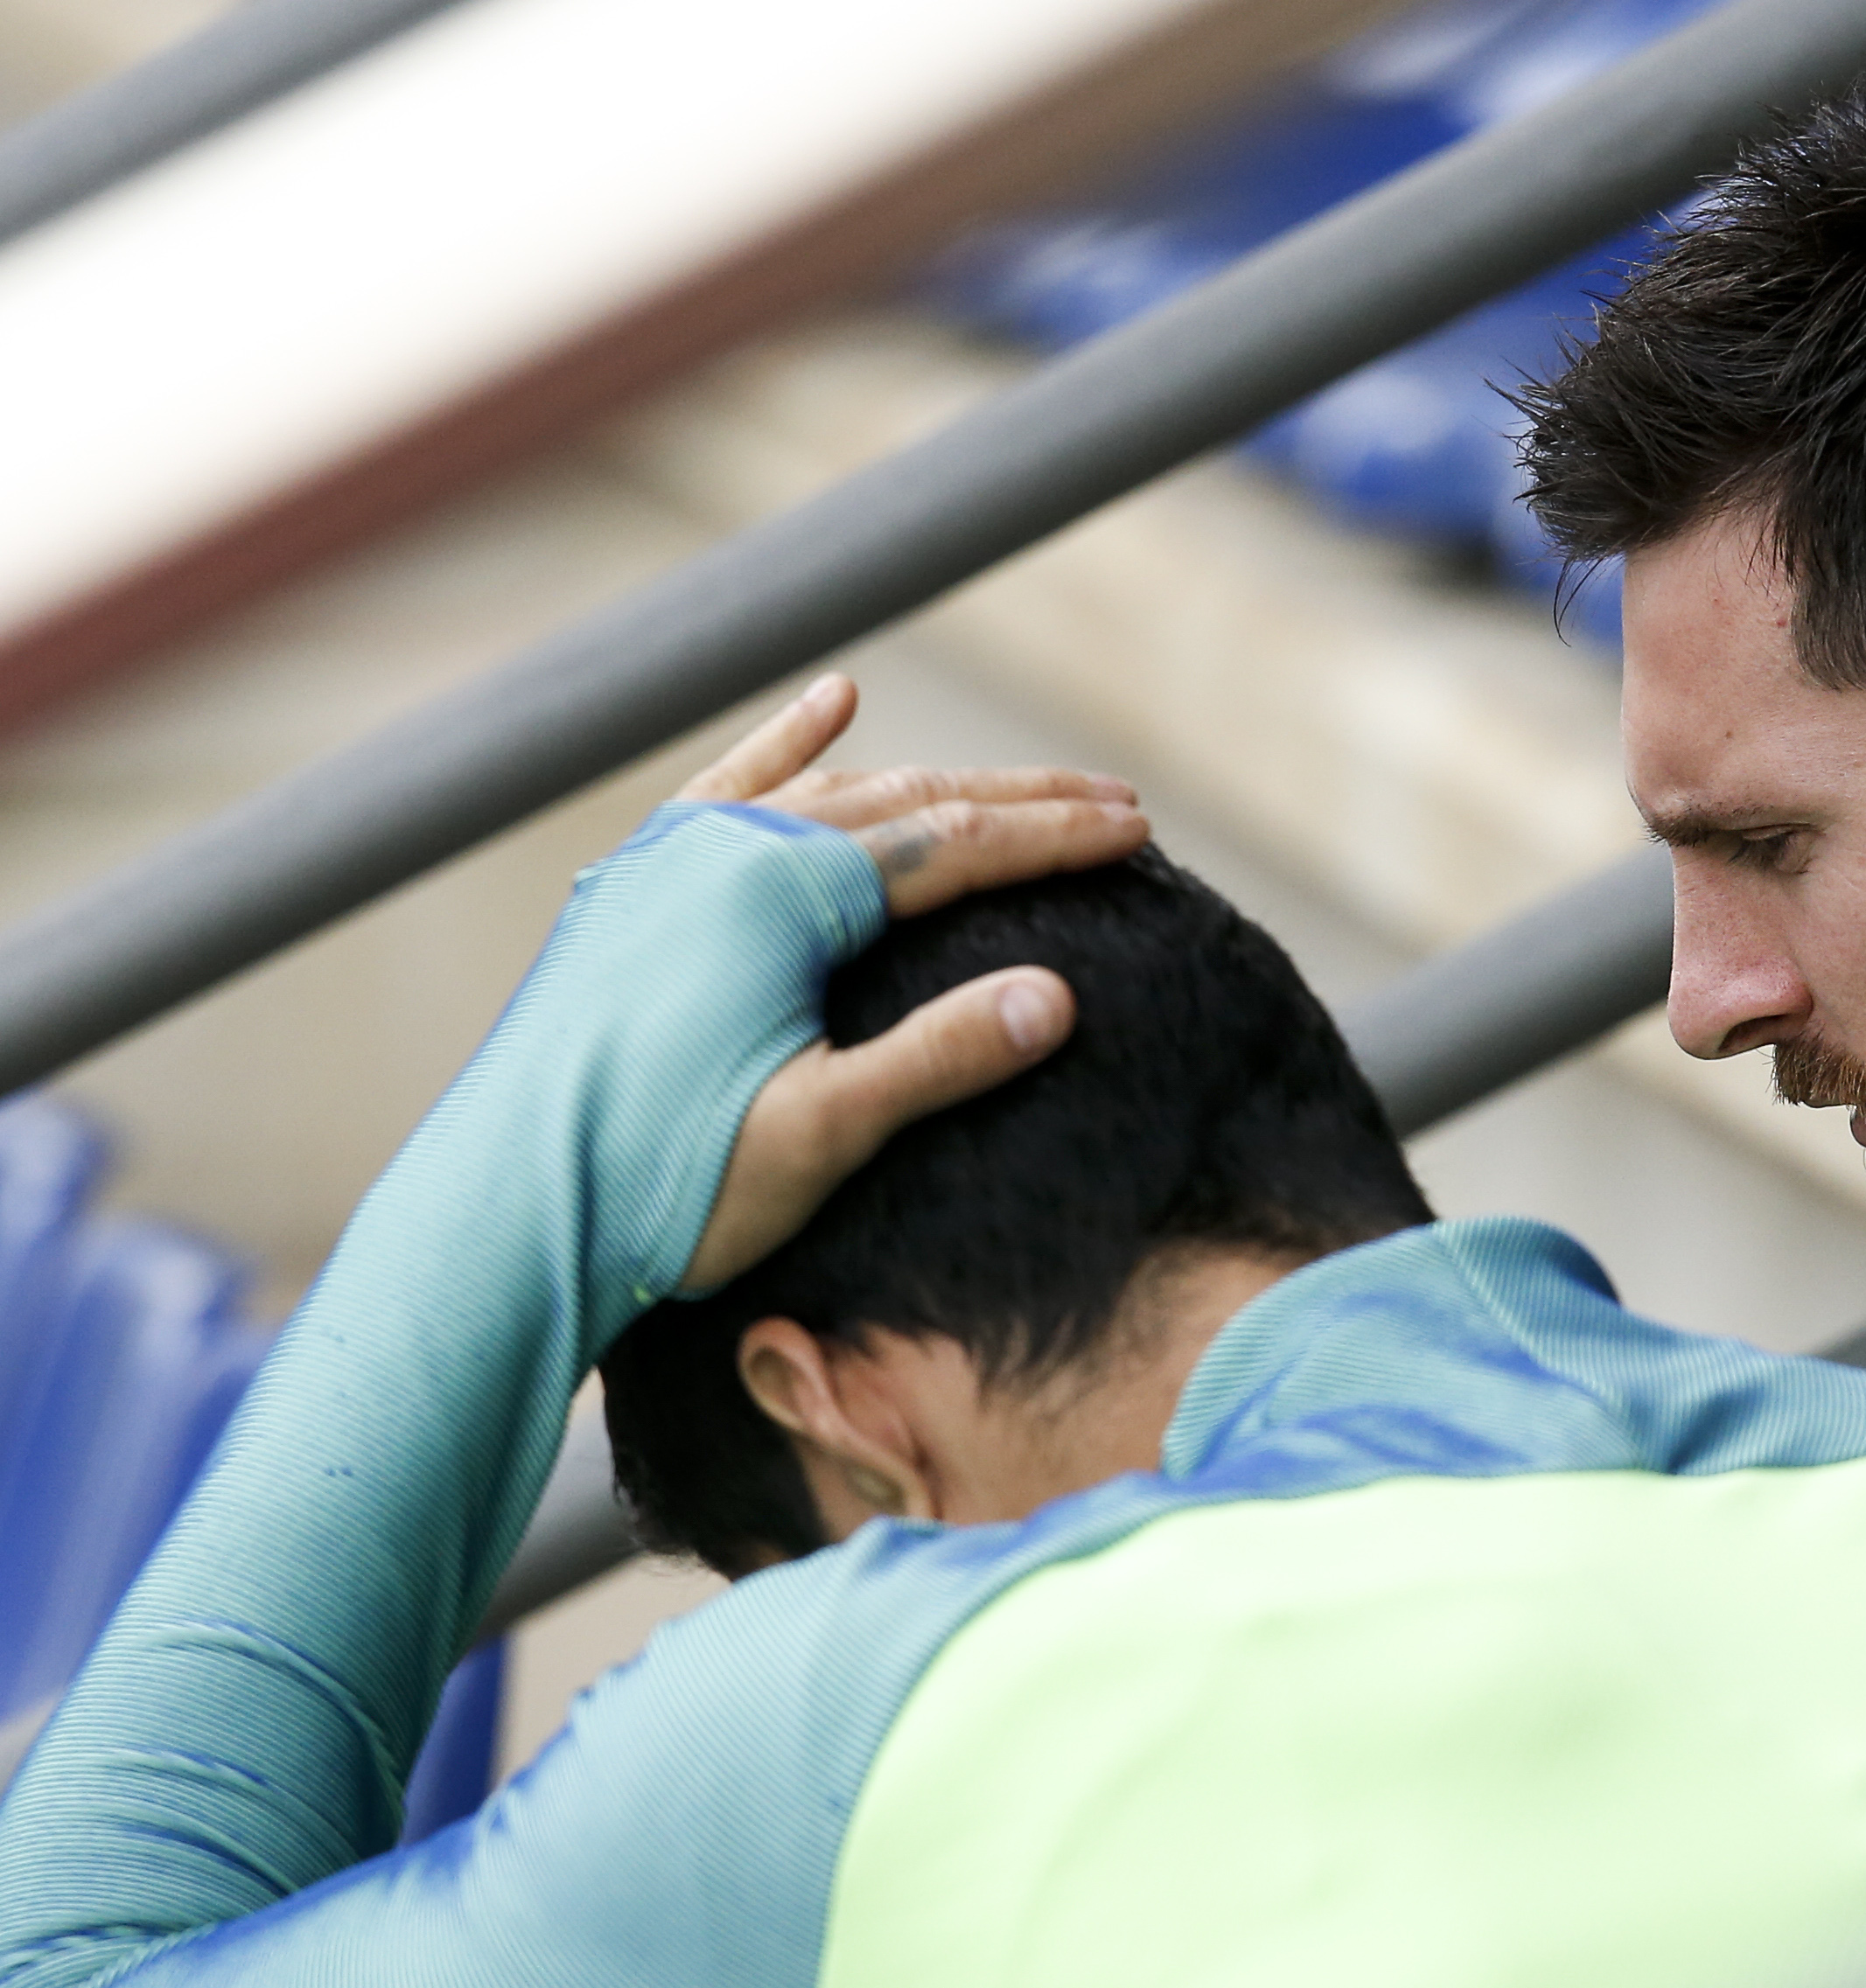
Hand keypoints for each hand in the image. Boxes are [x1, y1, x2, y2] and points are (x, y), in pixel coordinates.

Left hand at [676, 676, 1148, 1288]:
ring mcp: (674, 860)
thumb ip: (939, 1057)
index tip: (1137, 832)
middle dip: (1019, 802)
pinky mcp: (638, 887)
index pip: (953, 843)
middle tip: (1115, 804)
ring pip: (831, 792)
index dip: (1055, 837)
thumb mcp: (822, 1133)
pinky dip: (789, 740)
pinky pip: (729, 783)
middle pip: (907, 800)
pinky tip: (837, 698)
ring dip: (930, 782)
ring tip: (1012, 789)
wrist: (505, 1212)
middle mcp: (725, 848)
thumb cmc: (664, 1184)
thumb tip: (1058, 996)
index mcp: (777, 892)